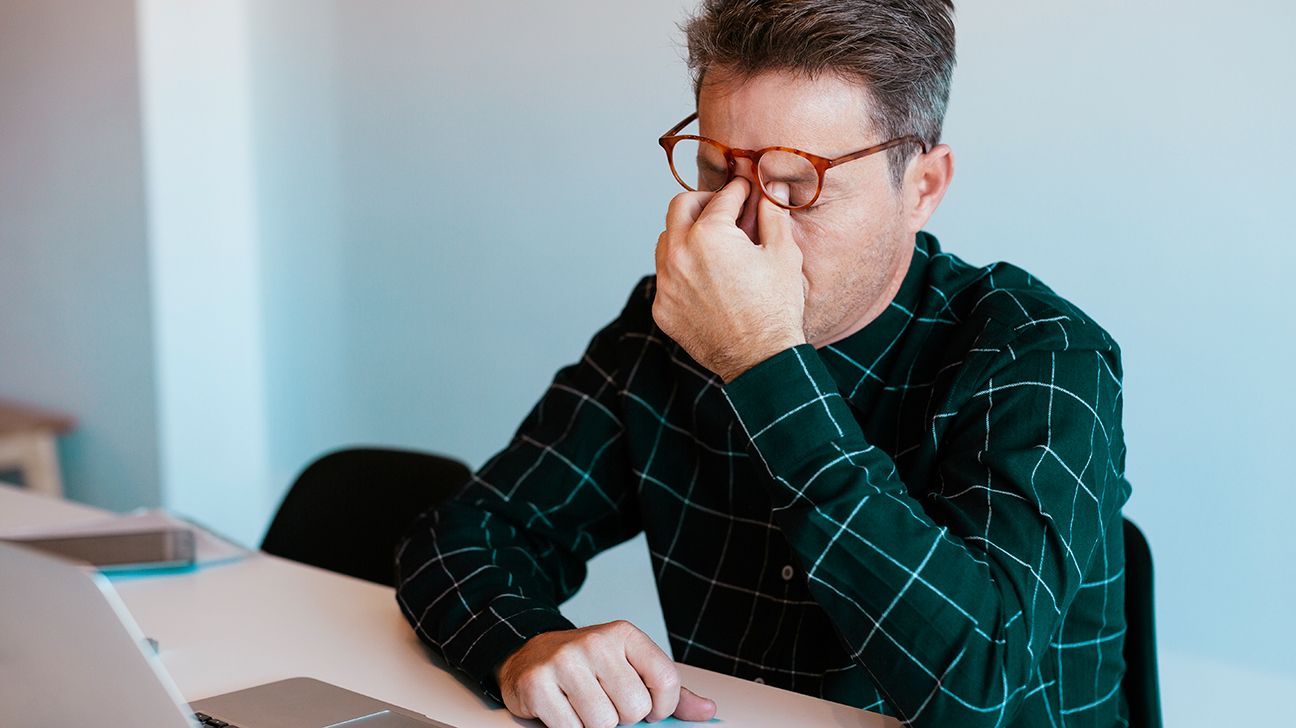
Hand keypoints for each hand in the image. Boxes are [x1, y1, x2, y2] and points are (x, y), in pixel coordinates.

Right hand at [495, 620, 716, 727]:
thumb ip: (668, 691)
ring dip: (594, 726)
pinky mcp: (537, 685)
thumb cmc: (587, 666)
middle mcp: (595, 642)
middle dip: (622, 718)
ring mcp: (564, 662)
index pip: (665, 679)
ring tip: (583, 708)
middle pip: (633, 708)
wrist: (529, 655)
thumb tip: (708, 711)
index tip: (650, 710)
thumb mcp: (630, 668)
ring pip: (602, 724)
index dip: (663, 707)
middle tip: (606, 704)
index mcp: (624, 635)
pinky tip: (563, 712)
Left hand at [653, 176, 806, 382]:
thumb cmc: (776, 307)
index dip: (738, 190)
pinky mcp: (662, 308)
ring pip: (666, 241)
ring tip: (711, 244)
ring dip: (686, 235)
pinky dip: (681, 270)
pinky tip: (704, 278)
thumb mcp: (783, 254)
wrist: (760, 359)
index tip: (744, 190)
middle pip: (679, 207)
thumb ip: (772, 214)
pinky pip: (665, 277)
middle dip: (702, 201)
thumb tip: (771, 189)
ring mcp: (666, 283)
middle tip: (721, 208)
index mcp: (709, 235)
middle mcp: (679, 254)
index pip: (721, 198)